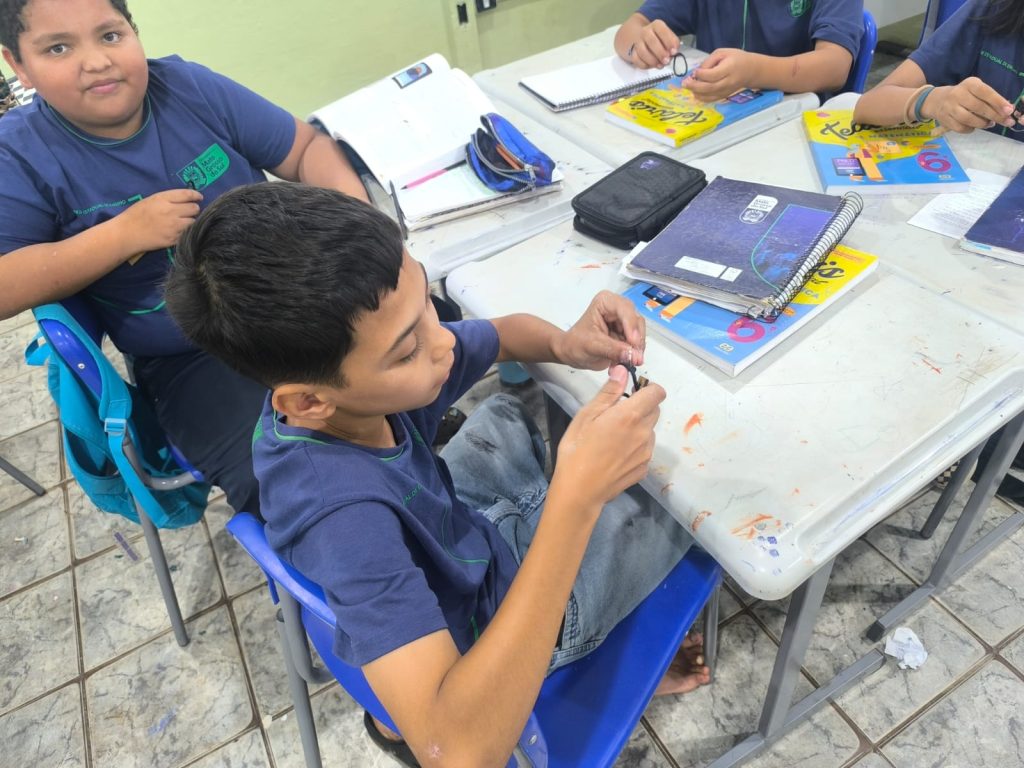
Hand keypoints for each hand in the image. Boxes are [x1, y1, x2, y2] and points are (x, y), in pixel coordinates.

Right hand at [118, 189, 203, 255]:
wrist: (127, 234)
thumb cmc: (136, 215)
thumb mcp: (151, 200)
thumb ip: (168, 199)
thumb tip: (186, 199)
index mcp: (163, 199)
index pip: (187, 194)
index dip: (196, 195)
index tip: (199, 197)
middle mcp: (171, 211)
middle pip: (194, 208)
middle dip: (194, 209)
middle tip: (190, 211)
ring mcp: (173, 226)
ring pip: (193, 222)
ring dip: (191, 221)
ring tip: (184, 222)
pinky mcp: (174, 239)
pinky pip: (187, 233)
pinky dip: (186, 231)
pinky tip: (180, 231)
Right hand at [551, 366, 664, 509]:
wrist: (580, 490)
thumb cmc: (577, 449)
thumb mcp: (587, 415)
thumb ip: (609, 392)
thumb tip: (623, 370)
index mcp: (630, 415)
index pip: (657, 392)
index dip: (647, 389)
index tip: (633, 393)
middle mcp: (645, 432)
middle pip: (654, 411)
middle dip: (640, 408)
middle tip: (616, 417)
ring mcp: (647, 452)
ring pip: (649, 431)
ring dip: (638, 429)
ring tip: (613, 440)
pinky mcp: (645, 468)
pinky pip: (645, 449)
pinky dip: (635, 447)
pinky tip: (615, 456)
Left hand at [553, 290, 645, 371]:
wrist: (571, 353)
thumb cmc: (575, 343)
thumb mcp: (592, 346)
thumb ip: (613, 350)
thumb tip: (634, 355)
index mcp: (606, 302)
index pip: (625, 310)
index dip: (631, 326)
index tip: (634, 343)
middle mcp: (618, 309)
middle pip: (636, 322)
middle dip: (635, 341)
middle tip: (634, 358)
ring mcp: (624, 323)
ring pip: (639, 334)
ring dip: (635, 351)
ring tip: (624, 363)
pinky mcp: (627, 335)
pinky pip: (636, 345)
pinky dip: (632, 356)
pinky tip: (622, 364)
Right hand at [629, 19, 678, 68]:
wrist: (645, 39)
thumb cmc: (661, 39)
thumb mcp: (670, 37)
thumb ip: (673, 43)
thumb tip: (673, 52)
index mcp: (657, 25)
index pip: (662, 31)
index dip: (669, 42)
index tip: (674, 52)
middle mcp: (646, 32)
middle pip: (651, 41)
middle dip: (660, 53)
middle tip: (667, 61)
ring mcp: (638, 42)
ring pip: (642, 52)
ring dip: (652, 60)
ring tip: (660, 65)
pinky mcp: (633, 52)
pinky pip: (636, 59)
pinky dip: (644, 65)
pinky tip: (652, 66)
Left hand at [682, 48, 755, 101]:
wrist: (751, 70)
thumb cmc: (736, 58)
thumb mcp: (722, 53)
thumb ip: (709, 61)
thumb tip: (696, 72)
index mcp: (729, 68)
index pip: (713, 75)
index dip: (701, 74)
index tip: (694, 71)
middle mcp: (728, 82)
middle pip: (709, 88)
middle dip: (694, 86)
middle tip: (684, 83)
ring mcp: (726, 91)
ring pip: (709, 96)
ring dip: (696, 92)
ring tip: (688, 86)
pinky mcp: (724, 96)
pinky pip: (711, 100)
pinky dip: (701, 97)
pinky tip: (695, 92)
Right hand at [924, 77, 1015, 133]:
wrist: (937, 100)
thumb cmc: (963, 94)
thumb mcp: (976, 90)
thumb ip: (990, 99)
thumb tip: (1006, 111)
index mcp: (969, 84)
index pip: (985, 92)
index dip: (998, 102)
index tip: (1009, 111)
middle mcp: (958, 94)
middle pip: (978, 107)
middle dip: (994, 116)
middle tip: (1006, 121)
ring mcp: (949, 107)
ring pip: (969, 119)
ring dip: (982, 124)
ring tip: (989, 124)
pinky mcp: (944, 119)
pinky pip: (961, 128)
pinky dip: (971, 129)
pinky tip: (975, 126)